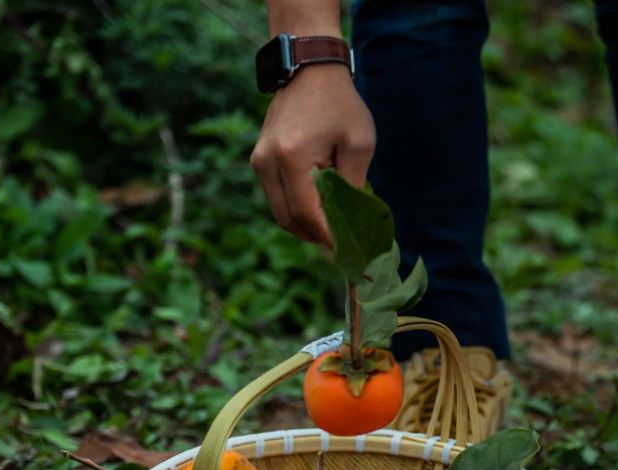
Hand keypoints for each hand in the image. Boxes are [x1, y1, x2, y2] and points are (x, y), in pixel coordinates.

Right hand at [251, 64, 375, 246]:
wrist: (309, 69)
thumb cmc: (340, 105)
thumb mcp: (358, 144)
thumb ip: (353, 186)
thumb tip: (350, 223)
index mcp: (292, 157)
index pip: (307, 214)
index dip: (328, 238)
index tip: (350, 252)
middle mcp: (267, 162)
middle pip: (289, 220)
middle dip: (316, 238)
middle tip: (344, 246)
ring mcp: (259, 161)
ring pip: (280, 213)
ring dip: (306, 227)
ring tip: (334, 230)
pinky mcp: (259, 160)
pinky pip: (277, 198)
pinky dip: (297, 211)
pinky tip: (320, 211)